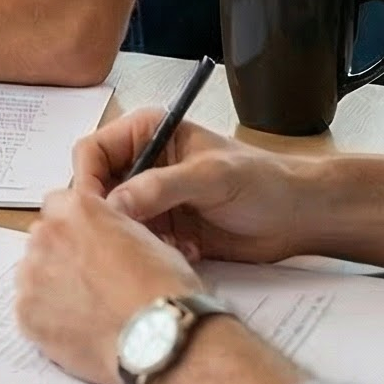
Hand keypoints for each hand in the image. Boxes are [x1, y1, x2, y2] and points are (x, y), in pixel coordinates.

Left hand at [16, 188, 202, 383]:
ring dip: (50, 285)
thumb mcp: (147, 239)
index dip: (73, 225)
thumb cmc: (163, 290)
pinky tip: (75, 330)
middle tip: (88, 281)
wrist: (160, 338)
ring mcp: (32, 274)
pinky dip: (46, 318)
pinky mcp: (26, 312)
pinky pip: (29, 309)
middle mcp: (48, 234)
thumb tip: (106, 239)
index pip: (58, 203)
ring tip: (85, 311)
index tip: (83, 242)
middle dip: (60, 255)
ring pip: (32, 273)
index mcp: (78, 209)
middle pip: (43, 238)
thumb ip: (112, 230)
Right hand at [73, 108, 310, 264]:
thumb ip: (160, 187)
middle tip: (132, 236)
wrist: (297, 217)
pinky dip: (156, 251)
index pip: (92, 151)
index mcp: (147, 133)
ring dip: (137, 237)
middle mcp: (143, 163)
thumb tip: (114, 204)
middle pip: (98, 189)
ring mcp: (153, 197)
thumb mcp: (210, 177)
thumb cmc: (261, 181)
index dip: (86, 180)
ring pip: (117, 220)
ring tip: (172, 243)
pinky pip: (139, 242)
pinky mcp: (165, 227)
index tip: (93, 212)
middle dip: (112, 215)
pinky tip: (189, 250)